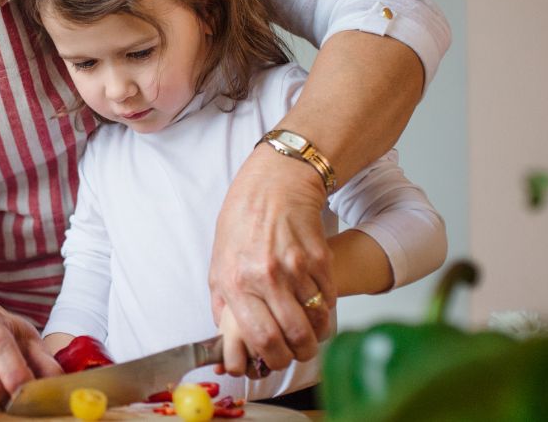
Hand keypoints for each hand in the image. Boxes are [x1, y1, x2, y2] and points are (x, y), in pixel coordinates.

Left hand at [209, 146, 334, 371]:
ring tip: (310, 333)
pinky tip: (316, 305)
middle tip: (298, 353)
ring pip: (315, 320)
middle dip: (299, 354)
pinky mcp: (320, 258)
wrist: (273, 186)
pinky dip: (324, 309)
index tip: (277, 361)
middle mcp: (266, 277)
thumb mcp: (219, 264)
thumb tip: (227, 341)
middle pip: (293, 336)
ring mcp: (295, 268)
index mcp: (236, 283)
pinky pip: (328, 298)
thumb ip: (223, 304)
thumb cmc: (242, 223)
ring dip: (315, 334)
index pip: (260, 338)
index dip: (274, 358)